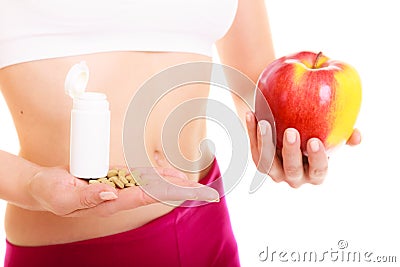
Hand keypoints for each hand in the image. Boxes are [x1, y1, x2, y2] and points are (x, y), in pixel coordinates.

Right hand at [27, 166, 218, 216]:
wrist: (45, 188)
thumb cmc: (52, 193)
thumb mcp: (64, 196)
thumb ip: (87, 196)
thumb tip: (112, 194)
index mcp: (111, 203)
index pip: (147, 197)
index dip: (170, 194)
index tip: (190, 194)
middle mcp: (120, 197)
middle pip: (156, 192)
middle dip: (180, 191)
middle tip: (205, 191)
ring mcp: (119, 187)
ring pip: (151, 183)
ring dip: (171, 181)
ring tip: (192, 181)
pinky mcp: (115, 178)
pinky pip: (139, 176)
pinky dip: (155, 173)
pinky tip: (167, 172)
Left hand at [246, 111, 360, 187]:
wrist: (288, 128)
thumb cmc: (316, 130)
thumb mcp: (330, 132)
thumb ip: (344, 134)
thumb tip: (356, 136)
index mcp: (315, 172)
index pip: (319, 171)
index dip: (317, 159)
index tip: (315, 141)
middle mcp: (295, 176)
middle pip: (292, 170)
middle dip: (291, 152)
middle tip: (291, 131)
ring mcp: (275, 172)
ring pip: (268, 163)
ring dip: (266, 143)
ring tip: (265, 122)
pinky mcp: (260, 161)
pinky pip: (255, 149)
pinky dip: (252, 132)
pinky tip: (252, 114)